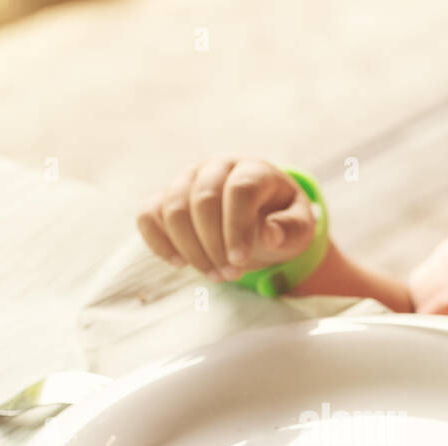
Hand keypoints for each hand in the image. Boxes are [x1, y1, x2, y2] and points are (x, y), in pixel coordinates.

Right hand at [136, 158, 316, 281]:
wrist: (258, 216)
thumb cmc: (280, 221)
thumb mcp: (300, 227)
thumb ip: (291, 229)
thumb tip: (269, 235)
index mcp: (253, 169)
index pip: (239, 190)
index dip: (237, 228)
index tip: (239, 262)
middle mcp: (216, 167)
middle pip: (202, 199)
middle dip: (213, 244)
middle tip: (230, 276)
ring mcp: (187, 180)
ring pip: (173, 208)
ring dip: (190, 249)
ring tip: (213, 276)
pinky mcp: (165, 198)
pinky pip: (148, 215)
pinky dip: (159, 242)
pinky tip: (180, 263)